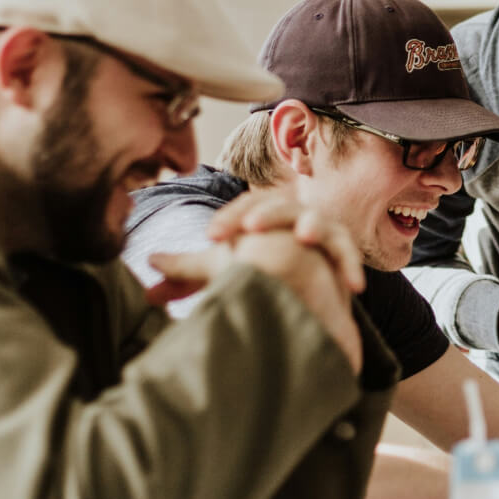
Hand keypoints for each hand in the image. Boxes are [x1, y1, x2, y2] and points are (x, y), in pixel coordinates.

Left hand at [153, 223, 363, 374]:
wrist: (303, 293)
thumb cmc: (259, 273)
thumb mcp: (221, 272)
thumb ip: (186, 272)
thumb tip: (147, 270)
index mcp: (261, 214)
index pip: (246, 205)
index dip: (230, 218)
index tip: (211, 238)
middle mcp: (292, 216)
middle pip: (280, 204)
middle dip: (266, 214)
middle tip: (249, 229)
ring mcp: (320, 232)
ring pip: (318, 221)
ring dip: (311, 225)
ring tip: (302, 236)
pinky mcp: (342, 255)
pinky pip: (347, 255)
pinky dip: (350, 266)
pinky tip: (350, 285)